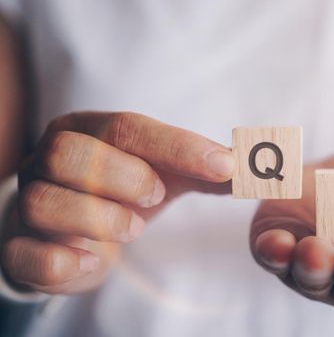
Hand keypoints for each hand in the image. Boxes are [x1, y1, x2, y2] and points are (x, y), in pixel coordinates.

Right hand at [1, 111, 234, 293]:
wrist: (74, 229)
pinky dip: (64, 261)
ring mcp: (28, 202)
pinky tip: (95, 260)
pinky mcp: (20, 247)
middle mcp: (48, 159)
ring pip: (44, 201)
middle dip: (124, 177)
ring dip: (100, 218)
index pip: (127, 127)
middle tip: (156, 198)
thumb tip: (255, 166)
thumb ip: (207, 168)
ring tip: (132, 229)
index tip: (224, 167)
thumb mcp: (166, 172)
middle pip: (70, 153)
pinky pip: (25, 253)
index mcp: (87, 131)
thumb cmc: (123, 192)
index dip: (177, 147)